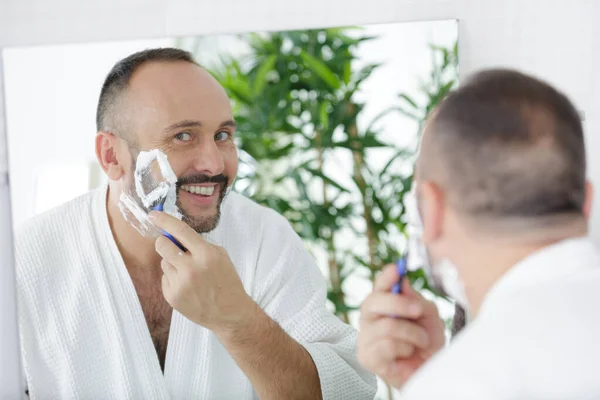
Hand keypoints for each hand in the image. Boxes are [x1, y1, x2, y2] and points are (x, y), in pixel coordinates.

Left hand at [149, 210, 255, 334]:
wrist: (230, 313)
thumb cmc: (227, 281)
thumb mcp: (220, 256)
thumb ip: (198, 244)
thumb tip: (174, 235)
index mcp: (206, 255)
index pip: (180, 231)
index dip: (164, 220)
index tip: (153, 215)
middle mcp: (190, 269)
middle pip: (162, 245)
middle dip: (164, 242)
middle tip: (173, 247)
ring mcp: (179, 284)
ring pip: (163, 262)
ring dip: (173, 264)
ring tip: (189, 274)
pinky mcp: (172, 296)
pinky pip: (165, 278)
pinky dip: (173, 279)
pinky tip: (188, 287)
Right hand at [357, 264, 445, 388]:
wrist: (431, 370)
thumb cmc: (426, 342)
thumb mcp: (428, 315)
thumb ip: (415, 299)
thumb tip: (402, 281)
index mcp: (382, 304)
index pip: (379, 285)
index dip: (386, 276)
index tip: (397, 268)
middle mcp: (370, 318)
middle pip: (374, 300)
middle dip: (399, 303)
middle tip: (418, 310)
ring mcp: (365, 337)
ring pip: (387, 325)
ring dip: (412, 334)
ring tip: (421, 342)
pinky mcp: (367, 357)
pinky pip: (388, 345)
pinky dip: (405, 348)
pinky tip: (407, 354)